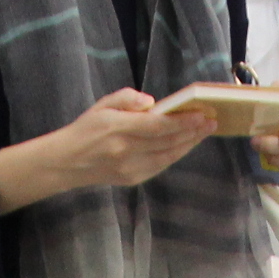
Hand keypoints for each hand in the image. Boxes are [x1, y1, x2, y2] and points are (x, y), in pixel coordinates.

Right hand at [66, 91, 217, 186]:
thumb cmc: (86, 129)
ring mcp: (130, 168)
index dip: (182, 122)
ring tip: (204, 132)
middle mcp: (125, 150)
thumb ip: (126, 98)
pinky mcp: (132, 179)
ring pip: (168, 156)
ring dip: (188, 144)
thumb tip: (152, 103)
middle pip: (167, 142)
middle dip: (192, 132)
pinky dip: (176, 155)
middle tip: (211, 122)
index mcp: (117, 128)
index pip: (157, 126)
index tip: (201, 114)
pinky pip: (160, 166)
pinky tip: (186, 145)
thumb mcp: (102, 105)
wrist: (67, 163)